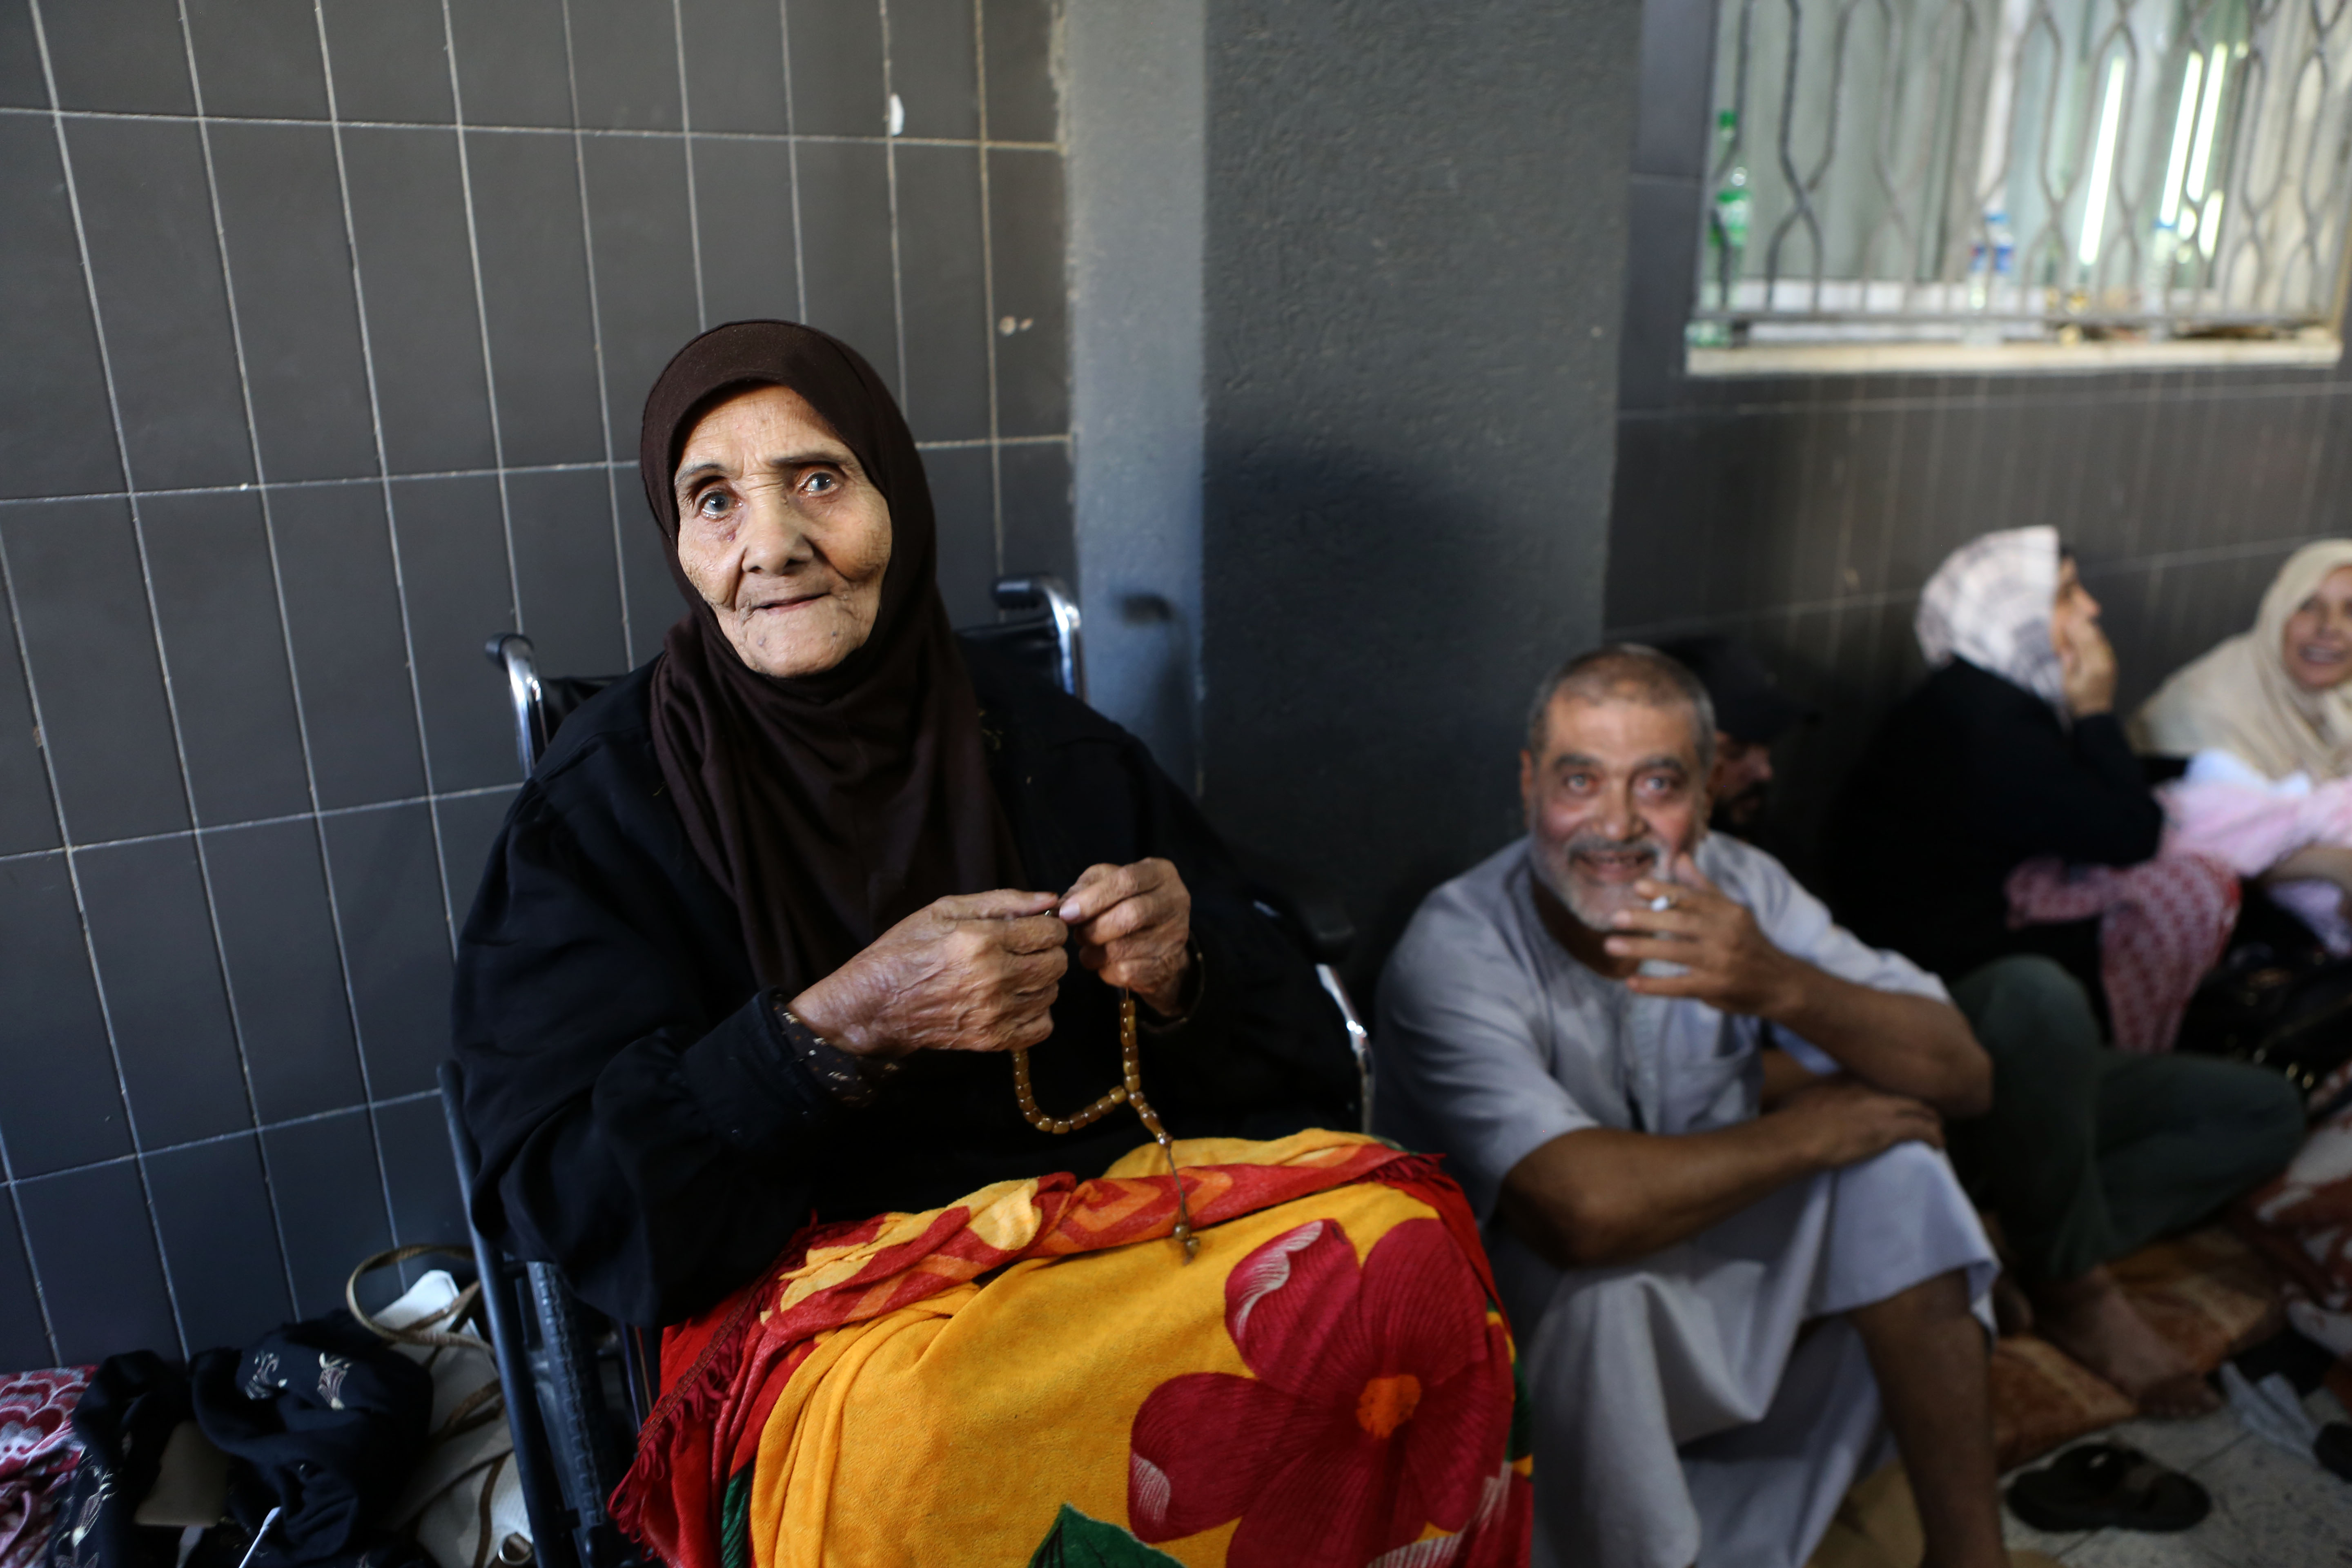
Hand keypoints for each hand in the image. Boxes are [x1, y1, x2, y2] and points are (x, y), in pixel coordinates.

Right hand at [789, 889, 1067, 1059]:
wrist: (875, 1003)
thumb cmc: (906, 949)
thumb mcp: (945, 910)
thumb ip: (1002, 901)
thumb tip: (1049, 899)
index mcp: (982, 940)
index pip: (1049, 932)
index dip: (1047, 925)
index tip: (1034, 927)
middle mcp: (993, 978)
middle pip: (1056, 963)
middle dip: (1047, 951)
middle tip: (1025, 949)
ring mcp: (994, 1013)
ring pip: (1051, 993)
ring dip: (1040, 981)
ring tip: (1015, 974)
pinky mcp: (991, 1040)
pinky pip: (1042, 1027)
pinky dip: (1036, 1013)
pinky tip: (1016, 1000)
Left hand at [1058, 859, 1192, 1015]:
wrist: (1158, 937)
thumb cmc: (1126, 901)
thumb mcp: (1108, 881)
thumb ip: (1085, 886)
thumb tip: (1065, 906)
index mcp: (1161, 873)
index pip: (1127, 881)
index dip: (1092, 898)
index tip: (1067, 912)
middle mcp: (1175, 902)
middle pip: (1130, 915)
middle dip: (1094, 927)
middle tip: (1077, 933)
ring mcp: (1174, 936)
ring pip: (1124, 948)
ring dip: (1094, 951)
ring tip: (1088, 946)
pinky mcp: (1166, 966)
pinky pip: (1126, 972)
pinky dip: (1104, 969)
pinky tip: (1102, 960)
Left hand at [1603, 853, 1804, 1016]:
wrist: (1780, 984)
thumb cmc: (1747, 943)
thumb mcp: (1732, 912)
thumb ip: (1703, 887)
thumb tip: (1680, 856)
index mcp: (1728, 912)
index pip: (1693, 898)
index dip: (1665, 891)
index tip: (1637, 886)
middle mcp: (1725, 934)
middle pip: (1681, 922)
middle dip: (1647, 918)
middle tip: (1616, 917)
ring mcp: (1720, 962)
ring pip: (1676, 952)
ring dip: (1642, 948)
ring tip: (1611, 945)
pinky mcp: (1715, 988)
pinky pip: (1680, 986)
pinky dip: (1655, 985)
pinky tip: (1631, 982)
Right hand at [1770, 1076, 1944, 1167]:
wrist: (1798, 1136)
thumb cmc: (1793, 1117)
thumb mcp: (1806, 1093)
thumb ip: (1821, 1091)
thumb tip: (1816, 1096)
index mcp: (1851, 1075)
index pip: (1886, 1075)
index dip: (1898, 1086)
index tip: (1902, 1094)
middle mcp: (1872, 1085)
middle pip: (1909, 1089)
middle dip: (1922, 1100)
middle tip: (1929, 1110)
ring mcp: (1884, 1106)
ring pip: (1922, 1108)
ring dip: (1933, 1119)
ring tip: (1937, 1127)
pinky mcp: (1891, 1129)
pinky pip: (1924, 1131)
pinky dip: (1935, 1137)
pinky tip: (1939, 1144)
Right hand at [2057, 613, 2116, 715]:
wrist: (2096, 712)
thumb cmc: (2078, 699)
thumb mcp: (2068, 684)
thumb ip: (2069, 664)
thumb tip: (2067, 647)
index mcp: (2093, 668)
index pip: (2086, 643)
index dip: (2077, 630)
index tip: (2068, 620)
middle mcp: (2105, 663)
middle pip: (2096, 638)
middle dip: (2084, 625)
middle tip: (2073, 615)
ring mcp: (2110, 662)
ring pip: (2101, 640)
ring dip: (2091, 628)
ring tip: (2080, 618)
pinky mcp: (2111, 663)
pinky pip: (2104, 646)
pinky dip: (2096, 636)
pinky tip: (2089, 631)